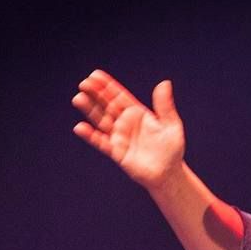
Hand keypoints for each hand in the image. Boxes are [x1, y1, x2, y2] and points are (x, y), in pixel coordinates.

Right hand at [72, 70, 184, 189]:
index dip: (108, 86)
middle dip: (96, 94)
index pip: (120, 96)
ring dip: (90, 110)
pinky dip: (90, 136)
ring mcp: (119, 137)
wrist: (168, 174)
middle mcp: (125, 123)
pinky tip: (80, 128)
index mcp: (137, 114)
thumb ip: (165, 106)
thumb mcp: (171, 125)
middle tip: (84, 83)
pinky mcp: (116, 152)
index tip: (95, 75)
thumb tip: (165, 83)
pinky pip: (101, 142)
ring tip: (79, 98)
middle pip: (107, 105)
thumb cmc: (172, 150)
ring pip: (101, 120)